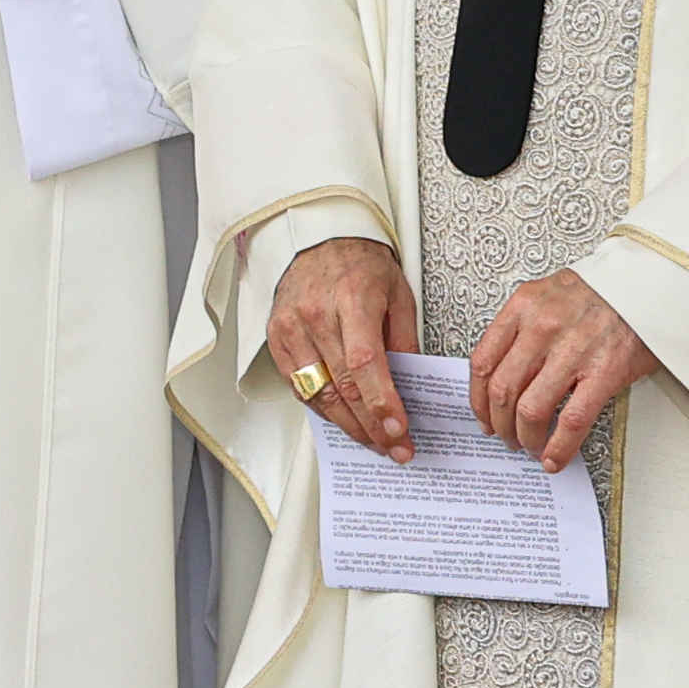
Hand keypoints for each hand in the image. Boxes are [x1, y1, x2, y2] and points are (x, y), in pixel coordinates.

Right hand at [267, 235, 419, 462]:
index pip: (364, 362)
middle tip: (395, 447)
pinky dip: (324, 410)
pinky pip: (300, 389)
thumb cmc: (361, 265)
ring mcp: (290, 328)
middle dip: (372, 425)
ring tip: (375, 442)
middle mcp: (315, 315)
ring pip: (319, 394)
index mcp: (351, 298)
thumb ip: (403, 340)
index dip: (382, 402)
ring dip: (350, 426)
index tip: (399, 429)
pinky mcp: (276, 339)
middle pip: (342, 386)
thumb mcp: (397, 294)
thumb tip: (412, 387)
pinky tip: (346, 421)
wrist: (319, 239)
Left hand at [471, 269, 656, 472]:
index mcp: (524, 305)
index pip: (483, 362)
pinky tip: (555, 458)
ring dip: (526, 438)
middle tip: (507, 437)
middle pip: (502, 391)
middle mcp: (543, 326)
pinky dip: (559, 447)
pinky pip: (571, 421)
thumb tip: (504, 374)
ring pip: (530, 410)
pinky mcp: (604, 371)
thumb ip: (523, 326)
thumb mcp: (549, 293)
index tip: (483, 416)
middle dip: (500, 425)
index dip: (477, 400)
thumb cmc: (601, 292)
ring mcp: (573, 350)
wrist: (650, 285)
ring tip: (531, 446)